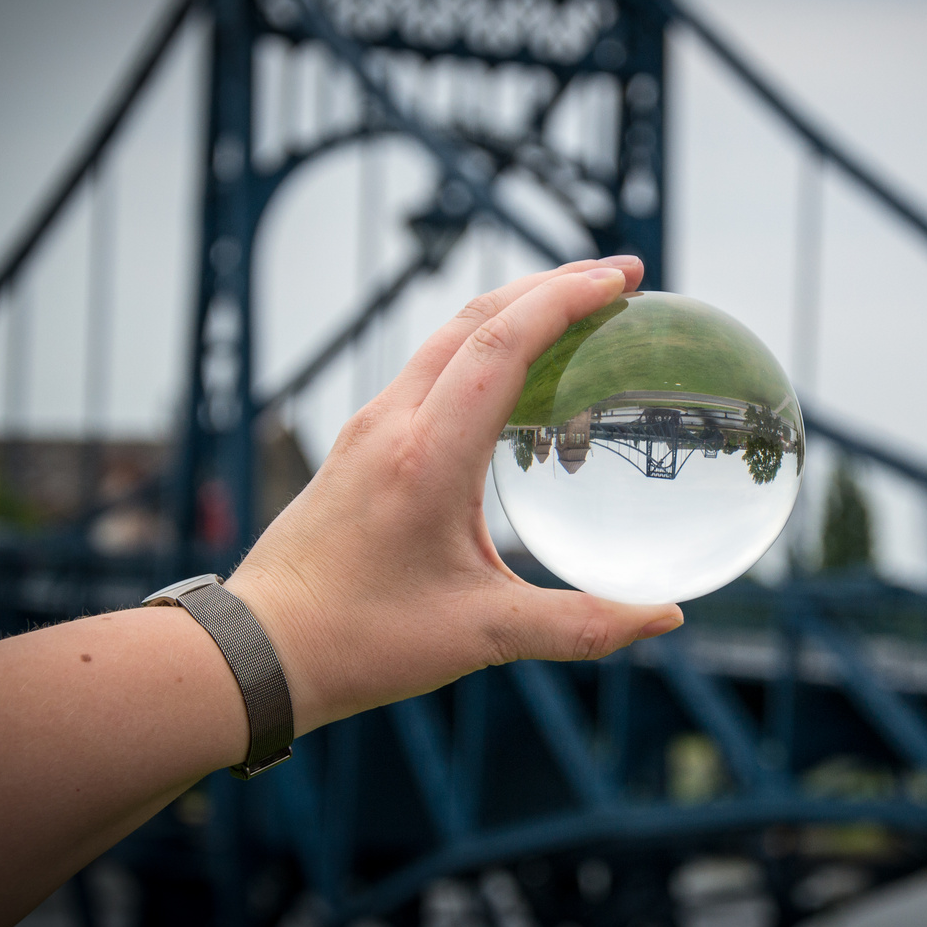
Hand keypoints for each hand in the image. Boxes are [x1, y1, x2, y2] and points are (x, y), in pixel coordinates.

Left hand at [227, 256, 683, 732]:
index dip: (565, 300)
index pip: (501, 344)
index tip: (621, 279)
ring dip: (514, 307)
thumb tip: (666, 617)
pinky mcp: (360, 444)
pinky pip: (429, 368)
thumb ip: (581, 625)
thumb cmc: (362, 641)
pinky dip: (482, 344)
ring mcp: (370, 428)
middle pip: (475, 318)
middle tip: (618, 277)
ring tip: (575, 306)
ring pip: (447, 337)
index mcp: (426, 457)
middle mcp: (393, 424)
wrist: (260, 649)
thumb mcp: (482, 636)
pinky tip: (513, 371)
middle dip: (550, 284)